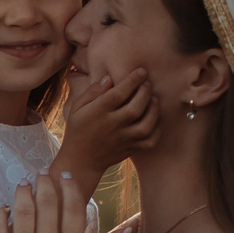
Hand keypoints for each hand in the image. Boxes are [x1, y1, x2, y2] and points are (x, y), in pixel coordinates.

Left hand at [0, 173, 133, 232]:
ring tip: (25, 183)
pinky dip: (1, 211)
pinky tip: (6, 207)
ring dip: (24, 191)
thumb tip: (128, 228)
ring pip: (22, 210)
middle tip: (43, 173)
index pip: (72, 209)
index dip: (69, 186)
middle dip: (45, 182)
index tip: (65, 175)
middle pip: (47, 203)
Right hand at [54, 67, 158, 191]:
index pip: (119, 93)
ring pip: (146, 124)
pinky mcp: (131, 149)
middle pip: (136, 107)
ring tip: (153, 99)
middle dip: (145, 91)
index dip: (133, 79)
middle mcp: (112, 125)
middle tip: (147, 83)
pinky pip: (150, 141)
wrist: (80, 161)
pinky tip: (154, 120)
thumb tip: (110, 77)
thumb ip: (92, 92)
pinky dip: (157, 130)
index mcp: (98, 112)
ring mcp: (123, 139)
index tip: (141, 71)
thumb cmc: (78, 130)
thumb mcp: (76, 108)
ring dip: (154, 109)